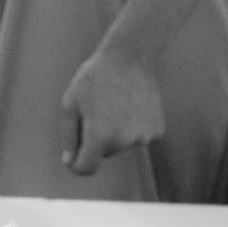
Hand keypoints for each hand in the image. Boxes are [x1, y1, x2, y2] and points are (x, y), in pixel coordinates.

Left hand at [61, 46, 165, 172]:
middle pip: (103, 153)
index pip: (86, 168)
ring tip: (113, 104)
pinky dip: (131, 127)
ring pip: (121, 145)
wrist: (130, 59)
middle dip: (95, 139)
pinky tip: (129, 105)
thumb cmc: (95, 79)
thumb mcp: (71, 104)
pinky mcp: (157, 131)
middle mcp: (124, 141)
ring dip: (114, 132)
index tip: (72, 158)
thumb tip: (70, 162)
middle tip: (94, 110)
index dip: (76, 164)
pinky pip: (137, 136)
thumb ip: (70, 136)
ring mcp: (144, 137)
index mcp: (100, 136)